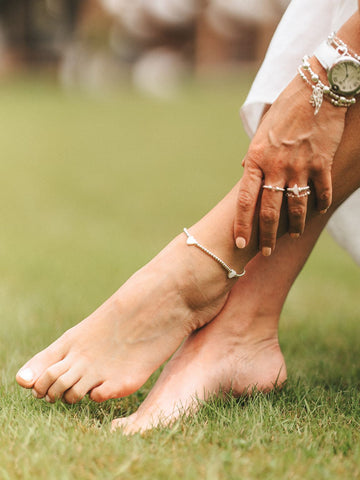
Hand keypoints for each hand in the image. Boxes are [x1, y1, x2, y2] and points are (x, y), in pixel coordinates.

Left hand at [234, 68, 346, 255]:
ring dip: (294, 226)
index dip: (242, 224)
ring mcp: (300, 166)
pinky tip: (318, 211)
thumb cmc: (285, 108)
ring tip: (293, 235)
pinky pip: (321, 192)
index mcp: (256, 159)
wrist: (317, 87)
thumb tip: (243, 172)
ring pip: (296, 207)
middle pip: (269, 211)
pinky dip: (320, 203)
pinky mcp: (322, 163)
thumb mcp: (261, 131)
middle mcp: (276, 166)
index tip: (239, 242)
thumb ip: (253, 156)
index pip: (245, 199)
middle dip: (267, 235)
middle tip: (265, 252)